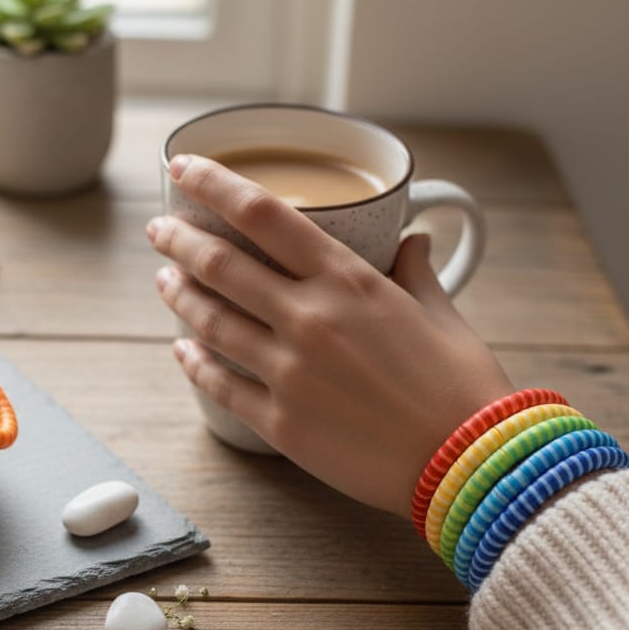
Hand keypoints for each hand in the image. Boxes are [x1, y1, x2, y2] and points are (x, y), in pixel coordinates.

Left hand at [148, 154, 514, 517]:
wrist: (470, 463)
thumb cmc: (462, 385)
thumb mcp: (440, 310)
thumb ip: (414, 270)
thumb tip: (412, 238)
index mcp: (348, 280)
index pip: (263, 213)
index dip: (213, 183)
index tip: (182, 166)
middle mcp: (310, 318)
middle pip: (221, 265)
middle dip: (179, 239)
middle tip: (158, 229)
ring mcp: (290, 372)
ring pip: (210, 321)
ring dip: (179, 294)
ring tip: (164, 279)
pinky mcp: (281, 422)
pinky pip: (220, 384)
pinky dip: (194, 363)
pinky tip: (182, 349)